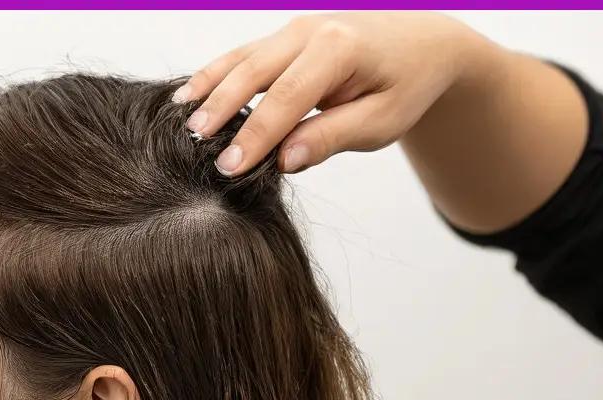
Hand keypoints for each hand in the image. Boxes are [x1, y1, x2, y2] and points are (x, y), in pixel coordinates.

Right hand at [174, 12, 486, 174]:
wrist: (424, 42)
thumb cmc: (406, 85)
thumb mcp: (381, 122)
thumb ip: (332, 137)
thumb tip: (284, 160)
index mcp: (340, 48)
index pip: (288, 98)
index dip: (256, 136)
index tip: (230, 169)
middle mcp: (312, 29)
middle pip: (254, 72)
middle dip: (221, 109)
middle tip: (193, 145)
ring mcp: (295, 28)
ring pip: (242, 58)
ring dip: (209, 87)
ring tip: (177, 117)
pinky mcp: (285, 36)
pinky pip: (243, 55)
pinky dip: (215, 74)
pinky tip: (188, 94)